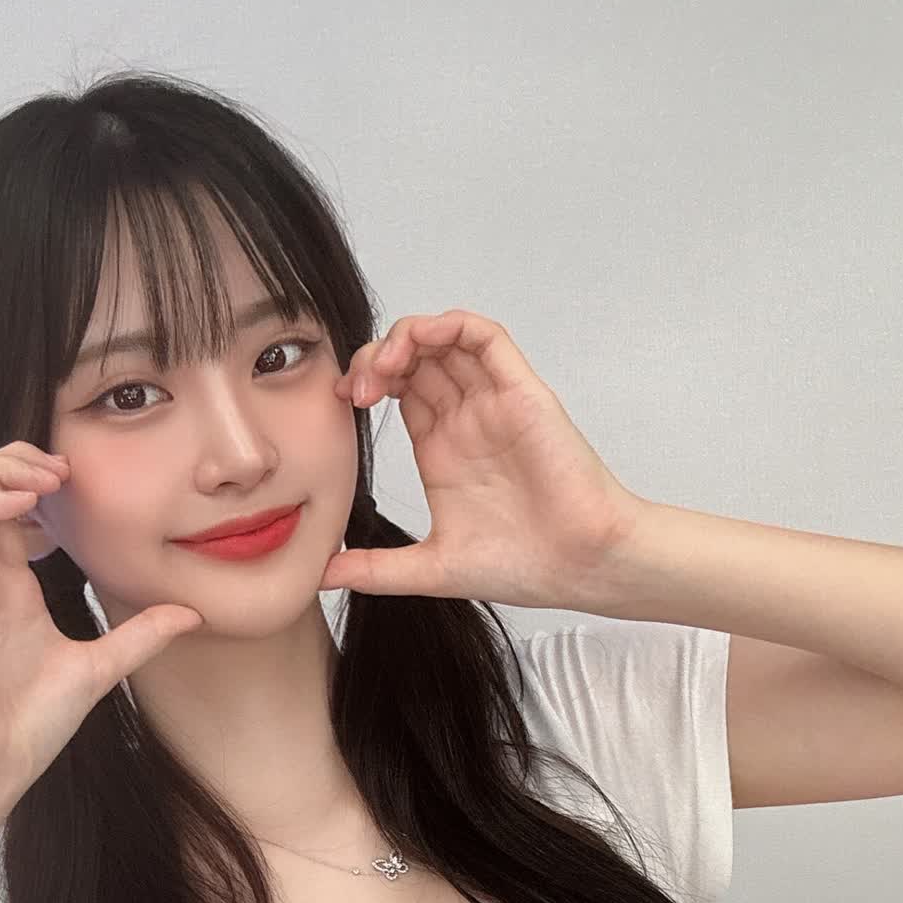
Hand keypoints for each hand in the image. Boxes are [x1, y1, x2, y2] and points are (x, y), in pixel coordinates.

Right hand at [0, 442, 201, 801]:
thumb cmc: (28, 725)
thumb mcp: (102, 666)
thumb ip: (141, 635)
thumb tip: (190, 614)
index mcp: (13, 585)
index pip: (16, 510)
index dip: (43, 484)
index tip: (85, 486)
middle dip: (21, 462)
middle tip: (66, 470)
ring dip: (0, 469)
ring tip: (46, 476)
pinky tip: (23, 502)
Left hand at [320, 310, 644, 612]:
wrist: (580, 566)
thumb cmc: (523, 566)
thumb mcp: (430, 571)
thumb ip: (376, 570)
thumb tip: (322, 577)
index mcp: (443, 449)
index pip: (398, 390)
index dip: (364, 383)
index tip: (339, 404)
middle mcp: (466, 419)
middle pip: (415, 358)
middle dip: (375, 359)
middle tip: (354, 389)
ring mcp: (493, 402)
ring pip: (444, 339)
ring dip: (404, 338)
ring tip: (380, 369)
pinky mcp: (521, 392)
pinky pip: (484, 337)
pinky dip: (448, 326)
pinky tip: (417, 344)